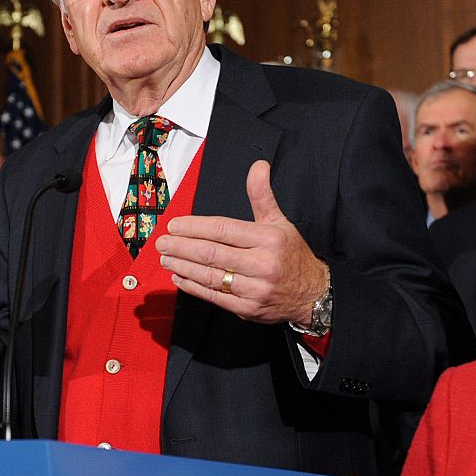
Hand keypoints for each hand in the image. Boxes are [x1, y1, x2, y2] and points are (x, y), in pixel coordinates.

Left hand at [156, 160, 327, 324]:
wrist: (312, 294)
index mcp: (268, 239)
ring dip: (183, 266)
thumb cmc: (292, 256)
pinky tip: (180, 277)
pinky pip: (214, 296)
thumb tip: (258, 166)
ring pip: (210, 276)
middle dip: (181, 247)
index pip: (223, 230)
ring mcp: (254, 289)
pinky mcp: (247, 309)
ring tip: (166, 257)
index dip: (194, 227)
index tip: (175, 226)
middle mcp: (261, 264)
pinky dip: (193, 286)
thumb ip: (262, 195)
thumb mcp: (281, 222)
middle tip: (163, 242)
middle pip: (212, 253)